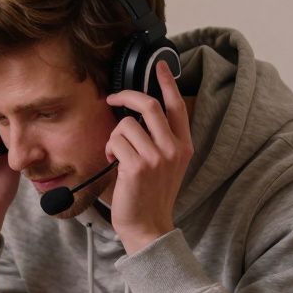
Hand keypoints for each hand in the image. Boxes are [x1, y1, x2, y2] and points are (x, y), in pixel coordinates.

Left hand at [104, 61, 192, 253]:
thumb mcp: (166, 166)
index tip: (160, 66)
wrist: (148, 227)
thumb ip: (160, 140)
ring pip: (125, 125)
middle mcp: (173, 149)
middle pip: (149, 105)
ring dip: (113, 137)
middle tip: (112, 98)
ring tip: (116, 155)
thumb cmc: (151, 196)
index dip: (167, 83)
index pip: (177, 106)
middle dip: (125, 97)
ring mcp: (157, 157)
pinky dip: (109, 150)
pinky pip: (115, 141)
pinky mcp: (137, 166)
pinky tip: (113, 164)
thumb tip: (139, 113)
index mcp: (183, 146)